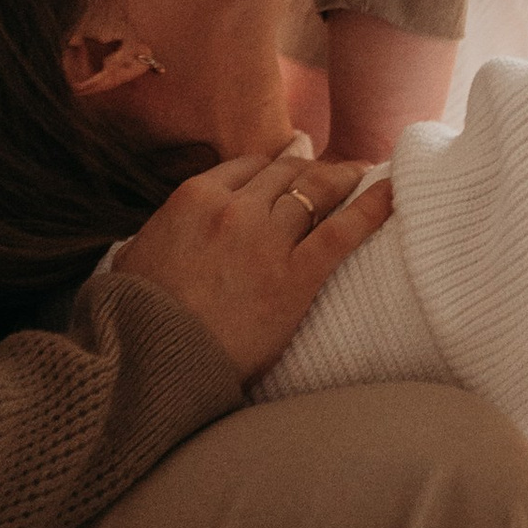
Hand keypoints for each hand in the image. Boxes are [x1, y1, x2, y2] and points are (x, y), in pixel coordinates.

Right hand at [115, 146, 390, 379]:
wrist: (152, 362)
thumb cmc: (136, 318)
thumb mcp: (134, 257)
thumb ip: (155, 233)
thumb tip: (148, 238)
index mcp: (194, 197)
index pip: (249, 165)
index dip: (275, 167)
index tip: (290, 167)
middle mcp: (235, 207)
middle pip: (286, 173)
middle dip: (311, 169)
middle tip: (331, 172)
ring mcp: (267, 240)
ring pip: (316, 191)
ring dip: (342, 178)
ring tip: (361, 173)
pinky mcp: (295, 277)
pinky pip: (343, 232)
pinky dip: (372, 207)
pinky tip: (393, 190)